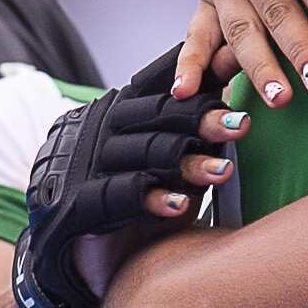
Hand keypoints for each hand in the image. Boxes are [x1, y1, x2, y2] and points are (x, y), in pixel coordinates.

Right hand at [17, 59, 247, 307]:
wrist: (65, 240)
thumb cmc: (126, 190)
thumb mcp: (158, 155)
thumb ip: (191, 130)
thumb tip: (238, 91)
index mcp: (124, 110)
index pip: (159, 83)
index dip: (197, 76)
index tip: (233, 67)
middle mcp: (106, 129)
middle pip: (158, 115)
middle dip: (201, 118)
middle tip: (241, 123)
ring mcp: (92, 163)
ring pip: (146, 154)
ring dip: (188, 163)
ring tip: (225, 172)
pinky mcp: (82, 201)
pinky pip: (121, 196)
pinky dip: (152, 199)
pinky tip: (180, 205)